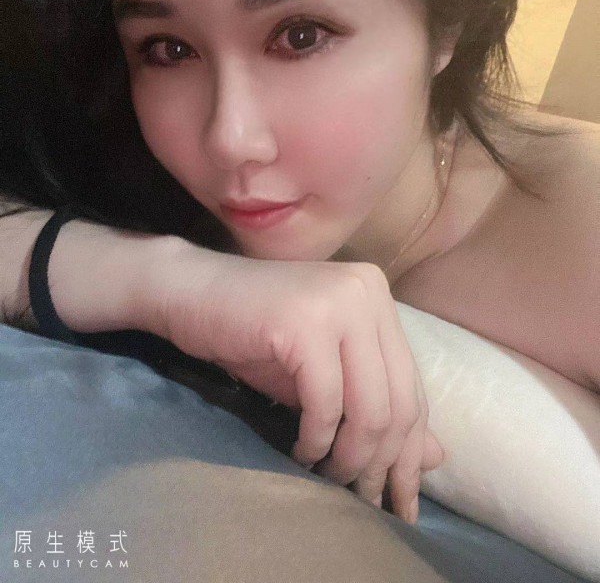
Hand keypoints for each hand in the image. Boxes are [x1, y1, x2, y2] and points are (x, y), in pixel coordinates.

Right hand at [152, 239, 443, 520]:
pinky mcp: (305, 323)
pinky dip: (316, 439)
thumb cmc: (256, 334)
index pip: (412, 386)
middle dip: (382, 464)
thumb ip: (377, 405)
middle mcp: (368, 292)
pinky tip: (301, 451)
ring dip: (349, 457)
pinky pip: (326, 402)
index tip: (401, 498)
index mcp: (378, 297)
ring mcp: (339, 302)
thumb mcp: (326, 373)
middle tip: (363, 499)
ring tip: (328, 478)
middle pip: (398, 402)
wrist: (190, 293)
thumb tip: (438, 458)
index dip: (410, 451)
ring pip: (370, 408)